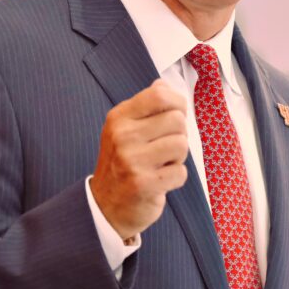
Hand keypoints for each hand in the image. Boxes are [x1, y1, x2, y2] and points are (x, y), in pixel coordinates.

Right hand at [90, 79, 188, 239]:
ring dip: (178, 158)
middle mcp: (123, 135)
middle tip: (164, 148)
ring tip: (161, 164)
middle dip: (178, 135)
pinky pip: (181, 172)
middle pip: (177, 120)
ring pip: (182, 145)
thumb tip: (164, 83)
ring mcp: (132, 160)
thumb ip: (146, 106)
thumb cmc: (123, 162)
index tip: (178, 114)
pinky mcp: (143, 184)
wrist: (106, 206)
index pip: (160, 95)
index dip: (178, 102)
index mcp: (120, 117)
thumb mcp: (126, 128)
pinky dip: (176, 178)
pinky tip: (160, 180)